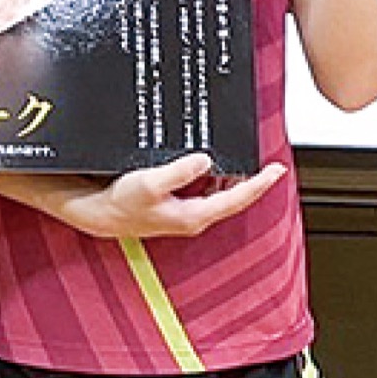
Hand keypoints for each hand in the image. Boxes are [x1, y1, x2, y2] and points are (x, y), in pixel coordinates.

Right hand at [50, 153, 286, 239]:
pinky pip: (205, 192)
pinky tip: (210, 166)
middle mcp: (194, 217)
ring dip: (233, 178)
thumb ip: (179, 171)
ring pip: (220, 195)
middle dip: (251, 180)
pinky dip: (214, 178)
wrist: (99, 214)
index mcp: (194, 215)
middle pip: (233, 197)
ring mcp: (186, 213)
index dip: (260, 184)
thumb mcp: (149, 182)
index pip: (237, 198)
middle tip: (266, 161)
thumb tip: (205, 160)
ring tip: (243, 160)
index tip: (277, 170)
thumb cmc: (120, 203)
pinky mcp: (176, 206)